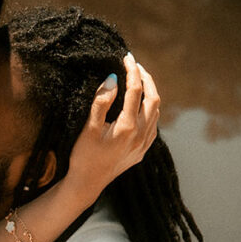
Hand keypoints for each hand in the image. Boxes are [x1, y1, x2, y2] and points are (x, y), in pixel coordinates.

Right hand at [66, 53, 159, 199]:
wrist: (87, 183)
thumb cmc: (83, 155)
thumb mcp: (88, 128)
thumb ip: (101, 102)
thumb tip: (113, 79)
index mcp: (127, 127)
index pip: (135, 91)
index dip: (131, 71)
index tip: (126, 57)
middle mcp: (141, 135)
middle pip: (153, 98)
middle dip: (146, 78)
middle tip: (135, 65)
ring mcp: (144, 144)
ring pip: (156, 111)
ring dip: (150, 92)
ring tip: (139, 80)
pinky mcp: (142, 150)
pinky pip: (154, 124)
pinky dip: (150, 108)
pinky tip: (140, 104)